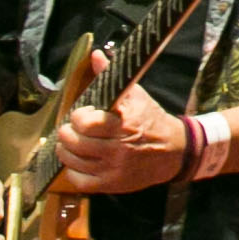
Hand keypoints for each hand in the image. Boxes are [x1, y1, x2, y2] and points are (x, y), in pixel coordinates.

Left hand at [53, 65, 187, 193]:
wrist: (173, 151)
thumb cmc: (150, 119)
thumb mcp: (135, 95)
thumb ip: (111, 76)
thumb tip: (95, 55)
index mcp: (124, 123)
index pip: (86, 123)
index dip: (78, 116)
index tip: (83, 113)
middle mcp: (118, 148)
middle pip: (74, 142)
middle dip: (67, 132)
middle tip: (72, 128)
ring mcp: (113, 168)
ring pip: (72, 161)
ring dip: (66, 150)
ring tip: (70, 143)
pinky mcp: (110, 184)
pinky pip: (79, 180)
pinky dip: (73, 170)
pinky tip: (78, 161)